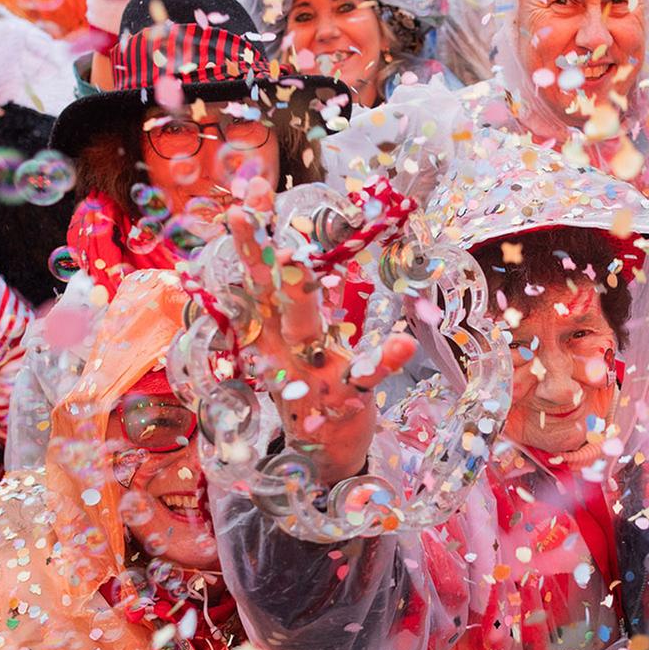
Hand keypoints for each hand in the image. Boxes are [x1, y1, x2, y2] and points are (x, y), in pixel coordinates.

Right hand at [224, 188, 416, 484]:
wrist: (318, 458)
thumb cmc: (309, 384)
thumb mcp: (295, 342)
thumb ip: (296, 300)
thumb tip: (293, 248)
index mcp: (269, 330)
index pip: (256, 275)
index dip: (252, 235)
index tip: (250, 191)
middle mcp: (280, 348)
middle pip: (263, 294)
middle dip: (254, 252)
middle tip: (243, 211)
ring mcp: (308, 373)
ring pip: (301, 329)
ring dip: (297, 295)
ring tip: (297, 257)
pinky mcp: (342, 399)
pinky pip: (364, 377)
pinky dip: (384, 362)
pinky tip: (405, 342)